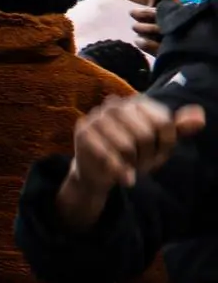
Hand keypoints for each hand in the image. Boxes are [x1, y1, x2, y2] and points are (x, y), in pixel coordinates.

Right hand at [57, 93, 203, 228]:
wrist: (99, 171)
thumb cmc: (133, 154)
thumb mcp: (160, 143)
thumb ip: (179, 129)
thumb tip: (200, 118)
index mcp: (136, 103)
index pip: (163, 122)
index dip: (166, 143)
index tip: (159, 152)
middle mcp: (115, 104)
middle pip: (145, 134)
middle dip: (148, 155)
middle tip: (143, 163)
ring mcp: (96, 117)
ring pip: (126, 145)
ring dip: (133, 163)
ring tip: (131, 167)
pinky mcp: (83, 133)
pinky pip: (107, 154)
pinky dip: (120, 171)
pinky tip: (126, 179)